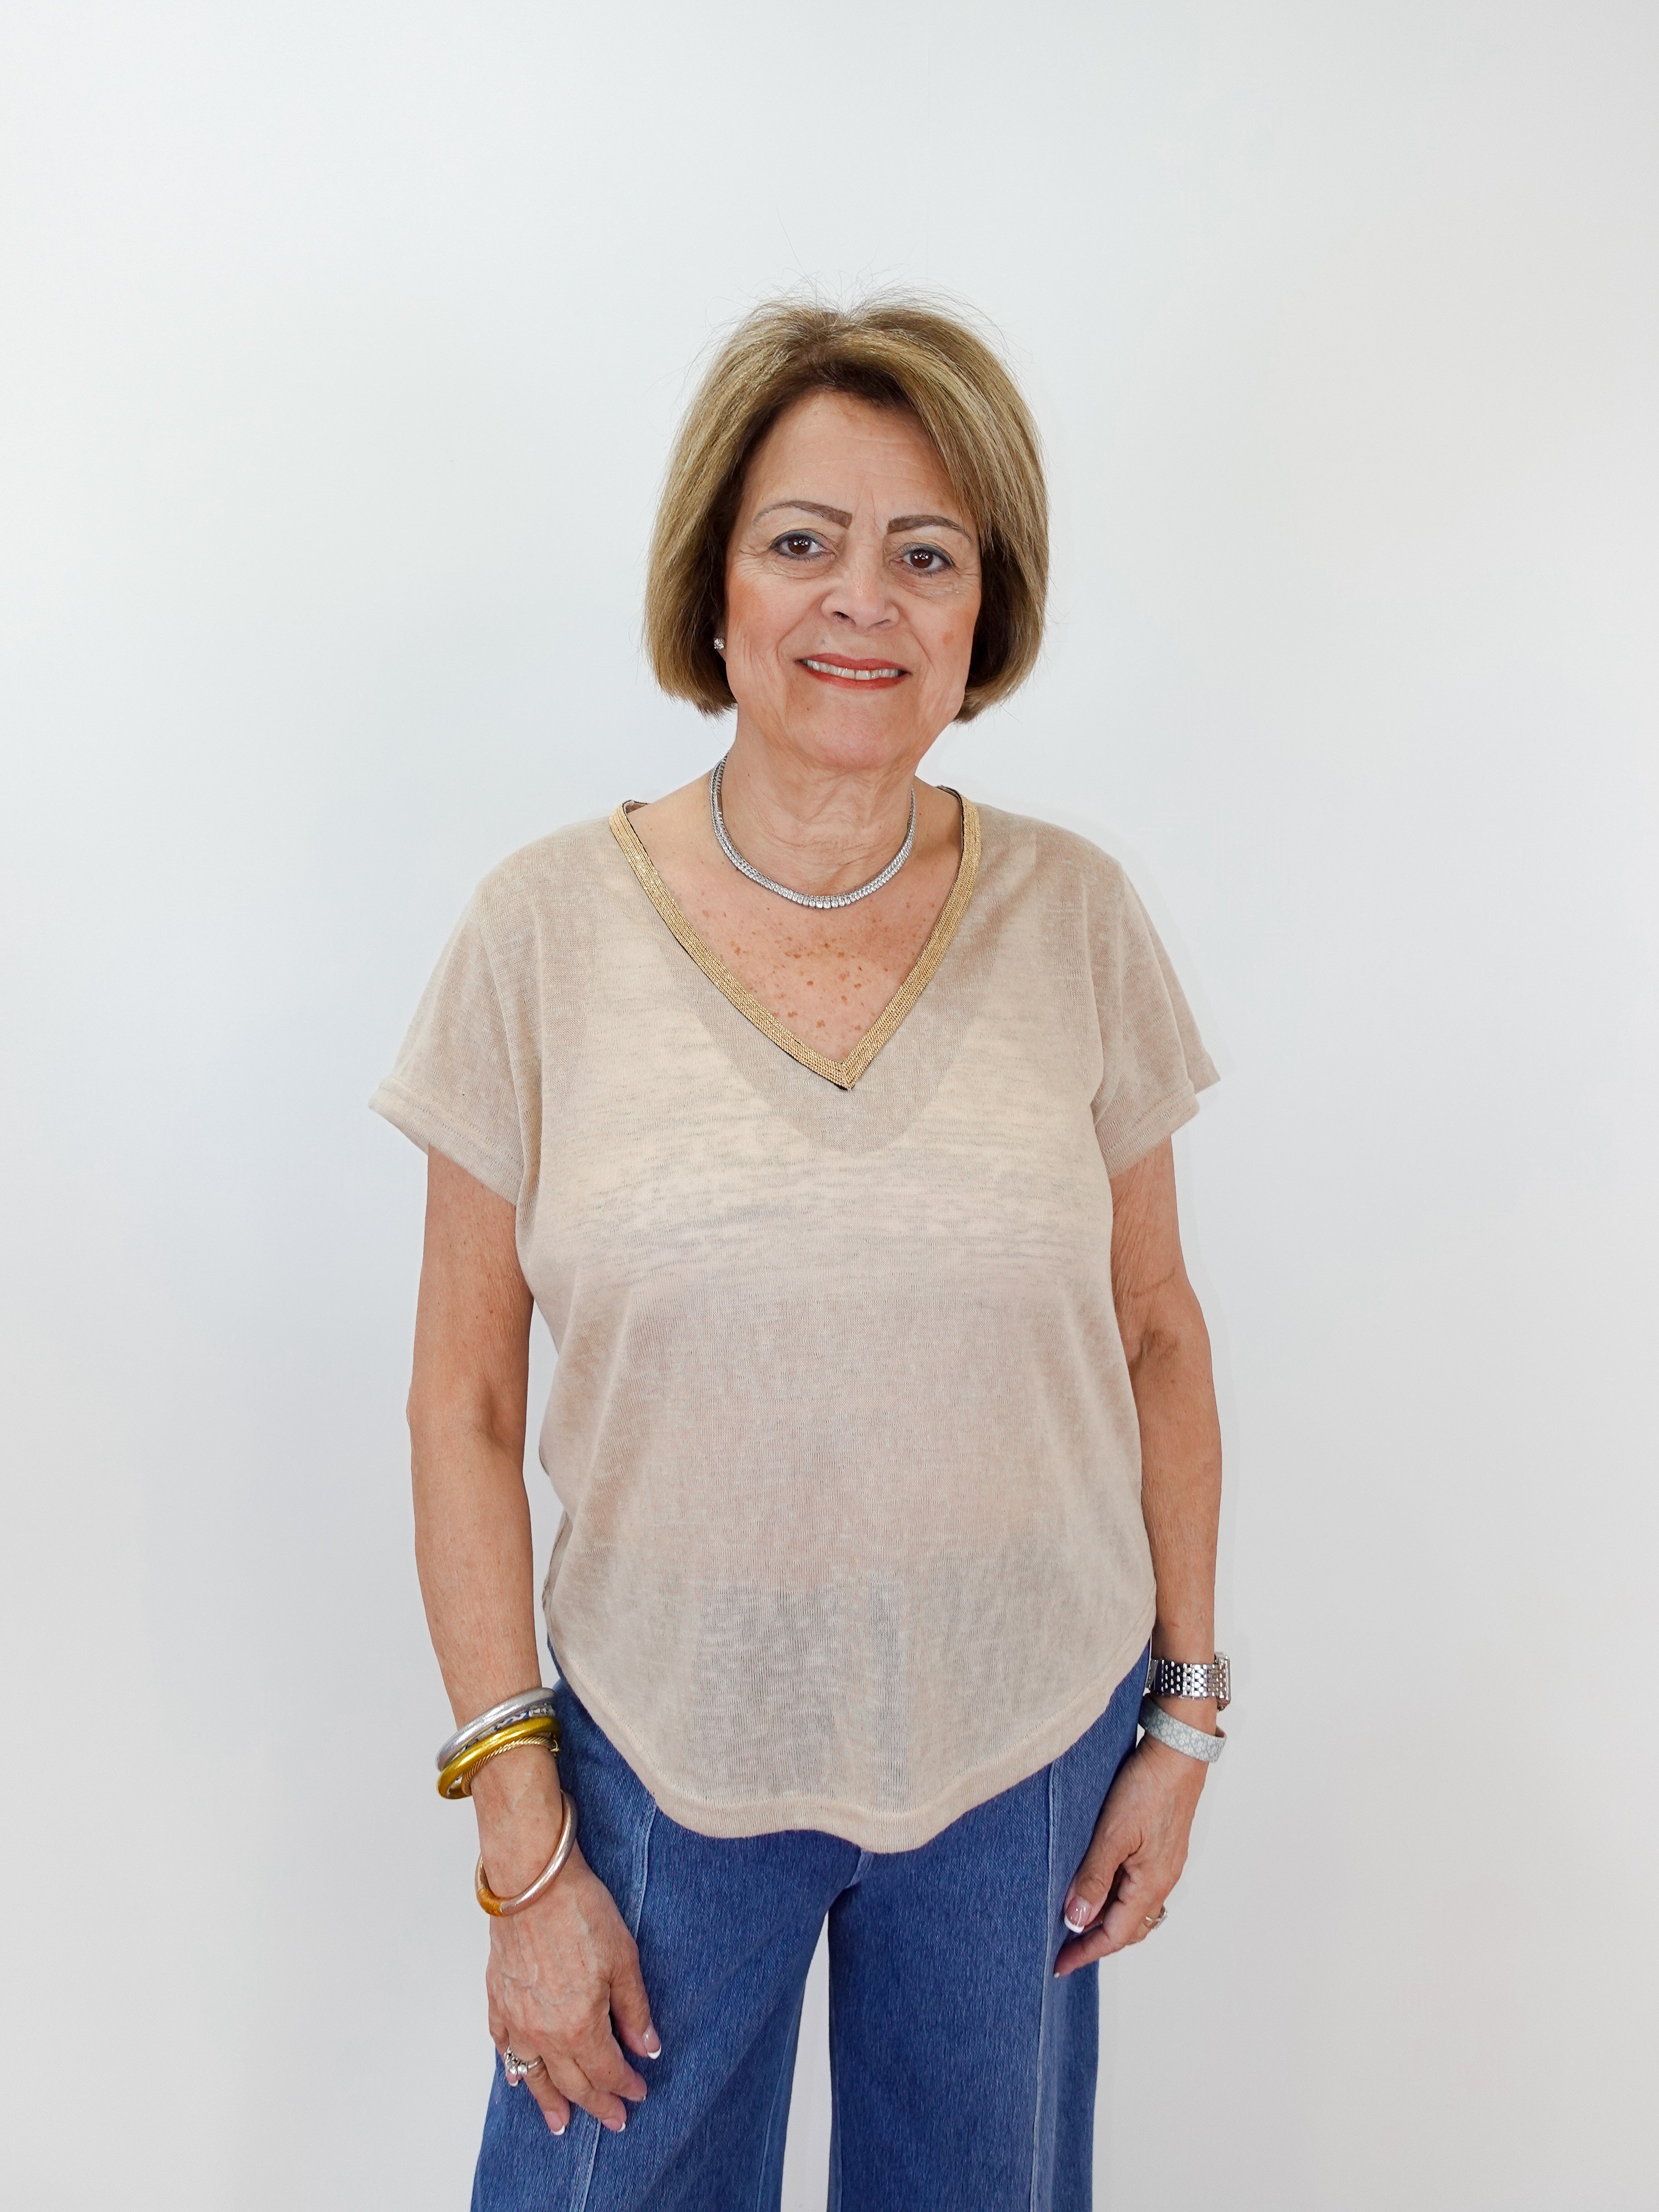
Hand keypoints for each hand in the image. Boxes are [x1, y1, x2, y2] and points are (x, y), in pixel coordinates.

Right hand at [485, 1841, 660, 2134]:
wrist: (533, 1881)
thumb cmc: (580, 1912)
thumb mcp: (624, 1959)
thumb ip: (634, 2009)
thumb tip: (647, 2048)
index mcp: (579, 2026)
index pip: (606, 2071)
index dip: (625, 2086)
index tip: (638, 2094)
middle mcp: (544, 2033)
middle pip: (572, 2081)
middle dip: (595, 2103)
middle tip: (612, 2121)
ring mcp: (516, 2019)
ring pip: (534, 2075)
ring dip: (549, 2102)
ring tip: (560, 2123)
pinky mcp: (498, 1999)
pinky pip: (503, 2046)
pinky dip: (512, 2066)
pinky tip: (518, 2078)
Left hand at [1054, 1729, 1207, 1975]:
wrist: (1177, 1751)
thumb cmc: (1148, 1788)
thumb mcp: (1112, 1834)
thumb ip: (1094, 1878)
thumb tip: (1076, 1919)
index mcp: (1152, 1884)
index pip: (1115, 1935)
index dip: (1085, 1952)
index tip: (1059, 1964)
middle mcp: (1162, 1880)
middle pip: (1127, 1927)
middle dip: (1095, 1940)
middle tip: (1063, 1945)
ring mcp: (1164, 1864)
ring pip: (1133, 1906)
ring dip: (1106, 1917)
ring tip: (1074, 1916)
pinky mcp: (1161, 1846)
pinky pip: (1137, 1885)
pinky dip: (1115, 1894)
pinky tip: (1097, 1882)